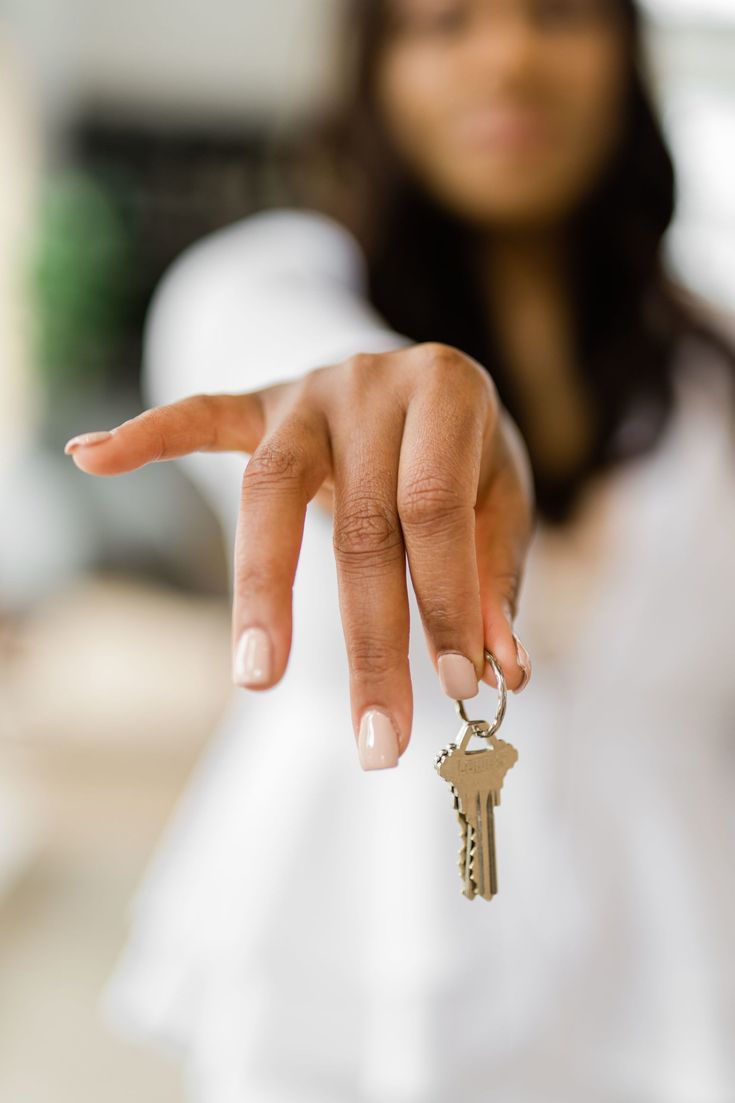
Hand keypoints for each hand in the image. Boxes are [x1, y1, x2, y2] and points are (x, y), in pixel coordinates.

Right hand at [64, 342, 534, 769]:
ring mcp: (307, 390)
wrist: (418, 375)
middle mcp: (371, 380)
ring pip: (270, 490)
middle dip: (370, 642)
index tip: (457, 688)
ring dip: (262, 590)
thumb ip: (496, 577)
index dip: (445, 602)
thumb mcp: (501, 499)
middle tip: (377, 741)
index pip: (435, 512)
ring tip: (257, 678)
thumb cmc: (462, 453)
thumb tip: (506, 672)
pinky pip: (196, 417)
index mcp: (448, 393)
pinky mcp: (259, 402)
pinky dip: (144, 436)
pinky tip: (85, 455)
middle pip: (359, 524)